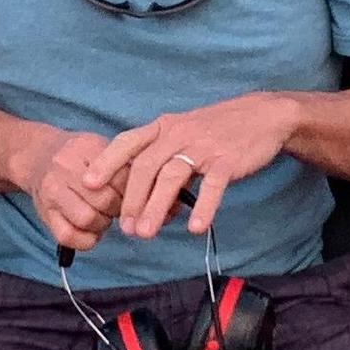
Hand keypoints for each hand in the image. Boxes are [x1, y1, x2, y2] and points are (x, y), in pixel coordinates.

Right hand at [9, 128, 122, 253]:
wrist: (37, 155)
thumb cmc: (77, 155)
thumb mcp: (99, 147)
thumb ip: (122, 165)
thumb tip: (149, 191)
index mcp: (85, 147)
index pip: (120, 176)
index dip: (132, 191)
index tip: (130, 194)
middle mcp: (64, 167)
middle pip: (105, 199)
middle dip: (118, 209)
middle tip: (116, 207)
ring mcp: (52, 191)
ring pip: (87, 218)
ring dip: (102, 224)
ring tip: (102, 216)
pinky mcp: (44, 213)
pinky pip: (68, 236)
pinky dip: (86, 240)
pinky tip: (91, 232)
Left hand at [93, 95, 303, 238]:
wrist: (262, 116)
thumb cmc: (215, 131)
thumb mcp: (182, 138)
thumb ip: (162, 167)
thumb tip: (145, 208)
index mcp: (163, 128)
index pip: (127, 143)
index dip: (106, 162)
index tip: (87, 184)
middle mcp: (178, 134)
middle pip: (145, 166)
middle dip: (131, 199)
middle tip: (124, 228)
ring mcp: (203, 146)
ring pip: (171, 176)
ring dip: (156, 207)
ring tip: (146, 233)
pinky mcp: (227, 159)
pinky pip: (212, 184)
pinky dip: (204, 206)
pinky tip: (196, 228)